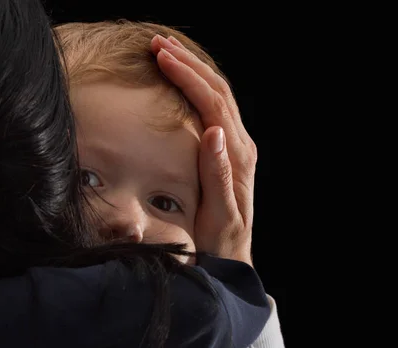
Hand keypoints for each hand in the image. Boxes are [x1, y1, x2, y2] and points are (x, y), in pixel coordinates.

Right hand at [151, 35, 256, 264]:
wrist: (230, 254)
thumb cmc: (219, 239)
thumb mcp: (218, 214)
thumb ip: (218, 174)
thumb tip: (214, 132)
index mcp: (236, 156)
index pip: (212, 103)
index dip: (187, 77)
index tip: (162, 57)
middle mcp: (239, 145)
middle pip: (217, 90)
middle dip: (188, 63)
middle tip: (159, 43)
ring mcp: (235, 146)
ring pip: (217, 95)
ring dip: (193, 70)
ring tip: (167, 52)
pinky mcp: (227, 150)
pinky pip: (215, 107)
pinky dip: (197, 86)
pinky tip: (182, 80)